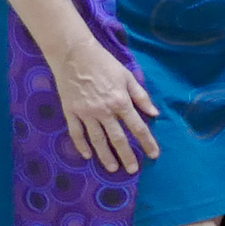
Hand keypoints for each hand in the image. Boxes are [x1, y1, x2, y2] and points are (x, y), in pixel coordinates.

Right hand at [57, 37, 158, 174]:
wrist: (73, 54)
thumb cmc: (104, 64)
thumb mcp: (128, 77)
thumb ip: (141, 97)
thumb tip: (154, 113)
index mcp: (120, 102)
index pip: (138, 127)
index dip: (147, 142)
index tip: (153, 154)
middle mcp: (104, 111)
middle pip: (118, 138)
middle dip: (127, 155)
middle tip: (132, 170)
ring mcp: (85, 113)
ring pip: (97, 139)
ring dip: (105, 155)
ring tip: (112, 168)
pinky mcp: (70, 111)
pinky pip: (76, 133)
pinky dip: (81, 145)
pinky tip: (87, 155)